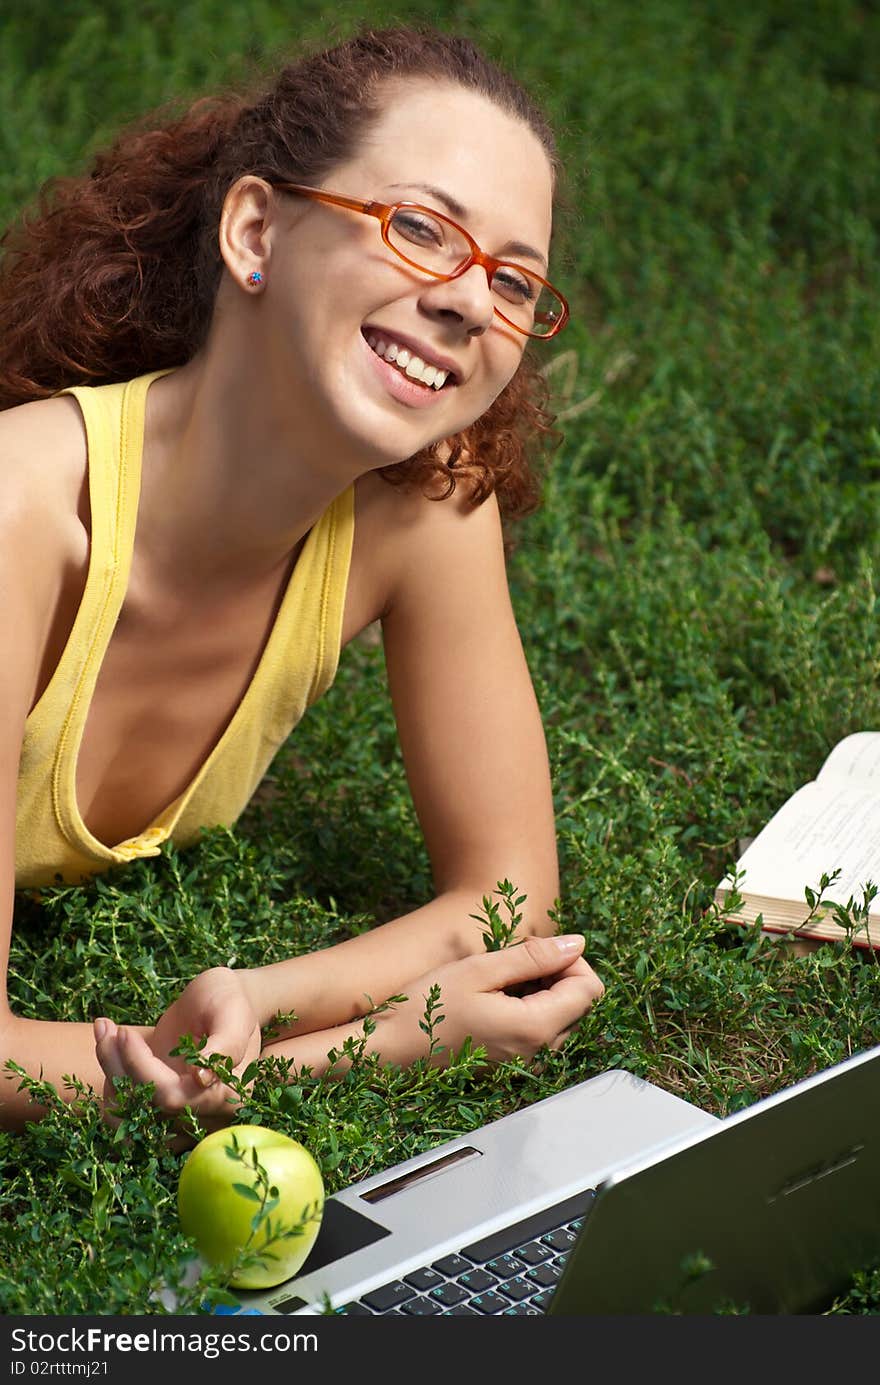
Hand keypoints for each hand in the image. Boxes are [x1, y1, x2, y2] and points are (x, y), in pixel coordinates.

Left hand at [94, 967, 261, 1128]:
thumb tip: (203, 1078)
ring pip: (127, 1116)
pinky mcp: (157, 1108)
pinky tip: (108, 1042)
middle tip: (106, 1025)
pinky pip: (122, 1112)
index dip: (141, 1069)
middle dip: (116, 1067)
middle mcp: (202, 1118)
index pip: (172, 1097)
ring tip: (105, 1030)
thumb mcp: (233, 1012)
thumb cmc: (230, 1002)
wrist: (222, 1003)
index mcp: (227, 1099)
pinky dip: (109, 1079)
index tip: (125, 1032)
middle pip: (143, 1110)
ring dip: (109, 1073)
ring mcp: (177, 1117)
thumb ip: (226, 1045)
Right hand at [375, 934, 603, 1065]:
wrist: (388, 1051)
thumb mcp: (480, 969)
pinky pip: (538, 1030)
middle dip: (556, 972)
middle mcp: (538, 1052)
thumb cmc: (428, 1007)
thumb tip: (577, 943)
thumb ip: (533, 957)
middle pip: (578, 1004)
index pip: (590, 989)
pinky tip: (493, 995)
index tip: (533, 947)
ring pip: (559, 1016)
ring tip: (498, 976)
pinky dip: (527, 1006)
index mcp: (536, 1029)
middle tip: (513, 955)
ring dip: (540, 988)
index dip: (571, 960)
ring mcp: (524, 1062)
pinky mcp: (509, 1063)